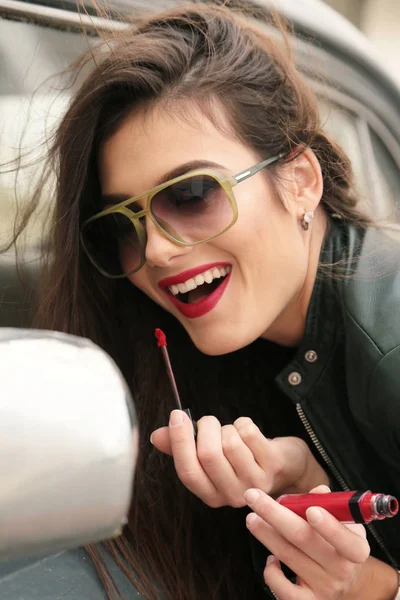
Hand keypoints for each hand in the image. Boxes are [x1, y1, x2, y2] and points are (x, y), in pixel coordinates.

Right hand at [150, 410, 327, 507]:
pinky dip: (244, 423)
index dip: (179, 441)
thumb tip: (156, 436)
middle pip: (208, 454)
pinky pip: (249, 433)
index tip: (176, 416)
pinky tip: (248, 431)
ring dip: (227, 427)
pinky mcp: (273, 465)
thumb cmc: (242, 458)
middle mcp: (232, 494)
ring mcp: (255, 482)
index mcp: (211, 494)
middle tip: (209, 421)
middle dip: (206, 427)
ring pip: (230, 442)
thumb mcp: (211, 456)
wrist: (286, 465)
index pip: (188, 471)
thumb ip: (182, 448)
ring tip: (231, 431)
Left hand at [245, 484, 370, 598]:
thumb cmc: (342, 546)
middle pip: (304, 540)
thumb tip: (318, 492)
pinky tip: (270, 558)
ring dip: (265, 534)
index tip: (311, 509)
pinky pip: (282, 588)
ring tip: (252, 518)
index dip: (329, 526)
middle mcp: (340, 570)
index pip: (346, 541)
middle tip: (253, 496)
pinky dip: (270, 571)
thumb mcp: (347, 525)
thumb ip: (331, 506)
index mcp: (355, 549)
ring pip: (288, 556)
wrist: (350, 586)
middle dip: (275, 515)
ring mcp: (323, 588)